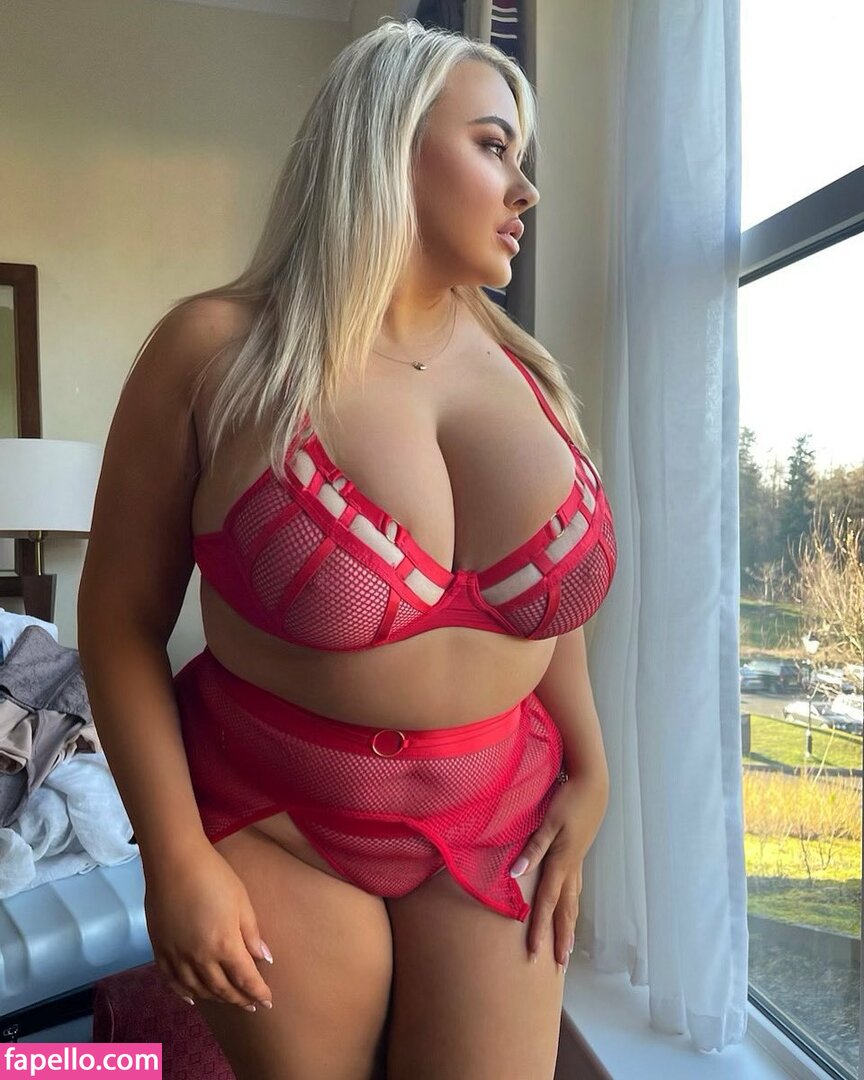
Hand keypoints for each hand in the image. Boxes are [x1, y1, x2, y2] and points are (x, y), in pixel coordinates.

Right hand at [143, 842, 274, 1011]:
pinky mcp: (159, 950)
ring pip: (198, 989)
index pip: (245, 978)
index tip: (267, 1002)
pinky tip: (193, 998)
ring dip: (216, 998)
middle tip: (251, 1005)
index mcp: (224, 945)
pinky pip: (172, 981)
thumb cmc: (214, 876)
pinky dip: (184, 993)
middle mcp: (200, 958)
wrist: (174, 862)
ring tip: (228, 1000)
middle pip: (222, 988)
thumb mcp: (242, 901)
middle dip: (239, 998)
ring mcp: (177, 956)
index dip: (258, 992)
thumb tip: (264, 959)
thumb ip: (251, 933)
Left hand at [509, 774, 608, 971]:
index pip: (546, 904)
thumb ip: (532, 850)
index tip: (534, 954)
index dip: (539, 930)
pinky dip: (572, 907)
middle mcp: (571, 868)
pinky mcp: (578, 855)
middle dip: (560, 940)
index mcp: (561, 863)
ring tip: (567, 948)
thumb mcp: (547, 823)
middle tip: (559, 968)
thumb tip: (515, 874)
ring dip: (569, 927)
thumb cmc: (567, 802)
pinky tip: (570, 910)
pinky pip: (575, 890)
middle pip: (565, 911)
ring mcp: (577, 863)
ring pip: (573, 903)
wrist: (592, 787)